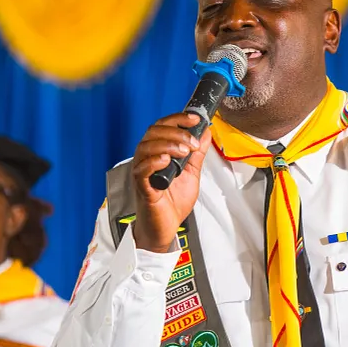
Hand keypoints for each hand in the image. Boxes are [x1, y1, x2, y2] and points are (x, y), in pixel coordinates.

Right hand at [131, 113, 211, 252]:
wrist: (166, 227)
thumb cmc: (172, 202)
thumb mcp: (191, 173)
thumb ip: (197, 154)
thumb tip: (205, 133)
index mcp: (157, 152)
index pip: (162, 126)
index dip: (177, 119)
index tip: (195, 119)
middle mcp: (147, 159)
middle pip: (153, 132)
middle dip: (176, 132)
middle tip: (192, 143)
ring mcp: (142, 173)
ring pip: (146, 147)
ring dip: (167, 144)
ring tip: (183, 152)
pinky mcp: (142, 188)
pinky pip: (141, 170)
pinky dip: (153, 162)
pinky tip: (166, 161)